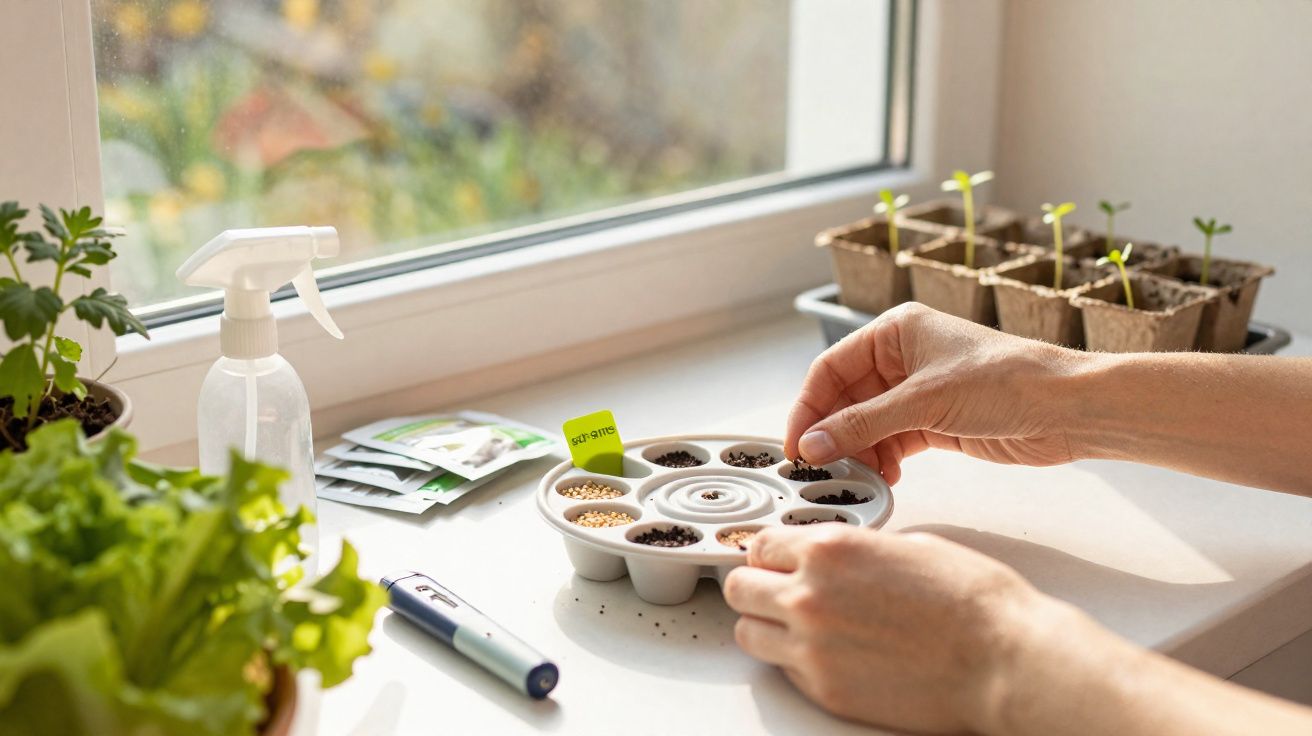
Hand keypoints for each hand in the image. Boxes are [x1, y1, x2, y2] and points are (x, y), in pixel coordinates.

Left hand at [724, 525, 1052, 733]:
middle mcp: (810, 595)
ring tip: (793, 625)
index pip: (760, 544)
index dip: (769, 552)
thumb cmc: (972, 602)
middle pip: (739, 587)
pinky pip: (782, 670)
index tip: (776, 558)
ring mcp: (812, 647)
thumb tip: (837, 559)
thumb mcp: (907, 546)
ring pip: (748, 632)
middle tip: (774, 589)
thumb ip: (856, 550)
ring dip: (765, 625)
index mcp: (829, 550)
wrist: (1002, 660)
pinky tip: (825, 652)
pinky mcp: (825, 689)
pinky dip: (794, 660)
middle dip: (755, 584)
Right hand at [786, 302, 1084, 483]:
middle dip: (832, 434)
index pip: (831, 369)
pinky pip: (892, 441)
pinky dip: (883, 460)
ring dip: (857, 452)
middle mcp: (903, 358)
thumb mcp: (924, 401)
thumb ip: (863, 424)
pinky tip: (882, 478)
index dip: (809, 407)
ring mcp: (919, 392)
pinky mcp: (936, 422)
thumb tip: (814, 444)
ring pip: (867, 424)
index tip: (797, 443)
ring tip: (853, 478)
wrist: (1068, 409)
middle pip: (845, 399)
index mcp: (895, 332)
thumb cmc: (1008, 380)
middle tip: (818, 468)